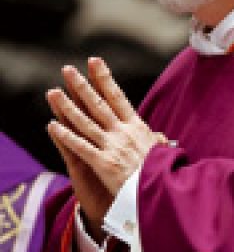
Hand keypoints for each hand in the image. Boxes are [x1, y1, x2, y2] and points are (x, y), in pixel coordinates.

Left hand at [46, 58, 162, 231]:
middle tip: (67, 69)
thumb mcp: (162, 151)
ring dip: (67, 107)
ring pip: (85, 122)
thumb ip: (156, 141)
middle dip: (81, 86)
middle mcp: (123, 132)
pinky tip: (53, 126)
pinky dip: (67, 136)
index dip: (104, 78)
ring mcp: (112, 146)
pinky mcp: (104, 163)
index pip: (117, 97)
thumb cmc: (163, 171)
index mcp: (136, 127)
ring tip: (53, 92)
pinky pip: (81, 147)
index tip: (95, 62)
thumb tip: (159, 137)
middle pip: (98, 104)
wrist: (163, 190)